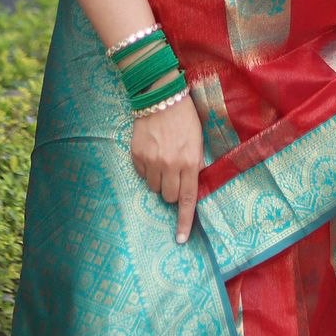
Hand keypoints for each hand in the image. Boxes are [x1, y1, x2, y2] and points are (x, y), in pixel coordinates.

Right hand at [130, 94, 205, 244]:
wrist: (161, 95)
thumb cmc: (185, 117)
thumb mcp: (198, 140)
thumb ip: (196, 164)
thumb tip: (192, 185)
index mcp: (189, 162)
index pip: (188, 200)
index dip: (184, 222)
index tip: (181, 239)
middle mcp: (170, 165)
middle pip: (169, 197)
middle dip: (172, 191)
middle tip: (174, 174)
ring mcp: (151, 161)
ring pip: (154, 188)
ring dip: (159, 180)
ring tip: (163, 159)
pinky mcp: (137, 155)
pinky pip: (141, 174)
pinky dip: (146, 169)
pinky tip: (152, 152)